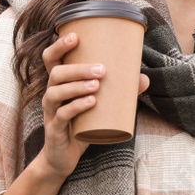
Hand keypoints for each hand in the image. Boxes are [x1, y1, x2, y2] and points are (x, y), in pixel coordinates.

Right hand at [38, 31, 149, 179]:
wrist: (63, 158)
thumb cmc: (80, 126)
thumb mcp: (98, 108)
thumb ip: (118, 93)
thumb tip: (144, 78)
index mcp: (59, 84)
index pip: (51, 59)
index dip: (59, 46)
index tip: (75, 36)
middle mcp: (51, 94)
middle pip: (56, 73)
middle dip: (77, 68)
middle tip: (101, 68)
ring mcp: (51, 112)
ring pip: (56, 92)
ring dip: (77, 85)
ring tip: (97, 84)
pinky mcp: (54, 129)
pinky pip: (62, 115)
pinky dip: (76, 107)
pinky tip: (90, 102)